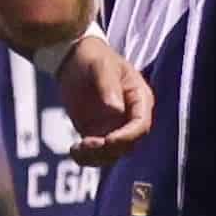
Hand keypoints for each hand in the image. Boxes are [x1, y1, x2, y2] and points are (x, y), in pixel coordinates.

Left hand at [54, 36, 156, 160]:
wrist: (74, 59)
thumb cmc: (93, 57)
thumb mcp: (101, 66)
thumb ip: (108, 86)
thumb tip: (115, 110)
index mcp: (139, 99)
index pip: (141, 125)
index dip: (128, 137)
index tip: (109, 140)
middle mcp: (130, 117)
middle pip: (128, 145)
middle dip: (109, 149)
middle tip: (86, 143)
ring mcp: (114, 127)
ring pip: (112, 154)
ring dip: (97, 157)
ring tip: (78, 149)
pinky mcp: (97, 133)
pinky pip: (96, 153)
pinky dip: (86, 158)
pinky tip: (74, 151)